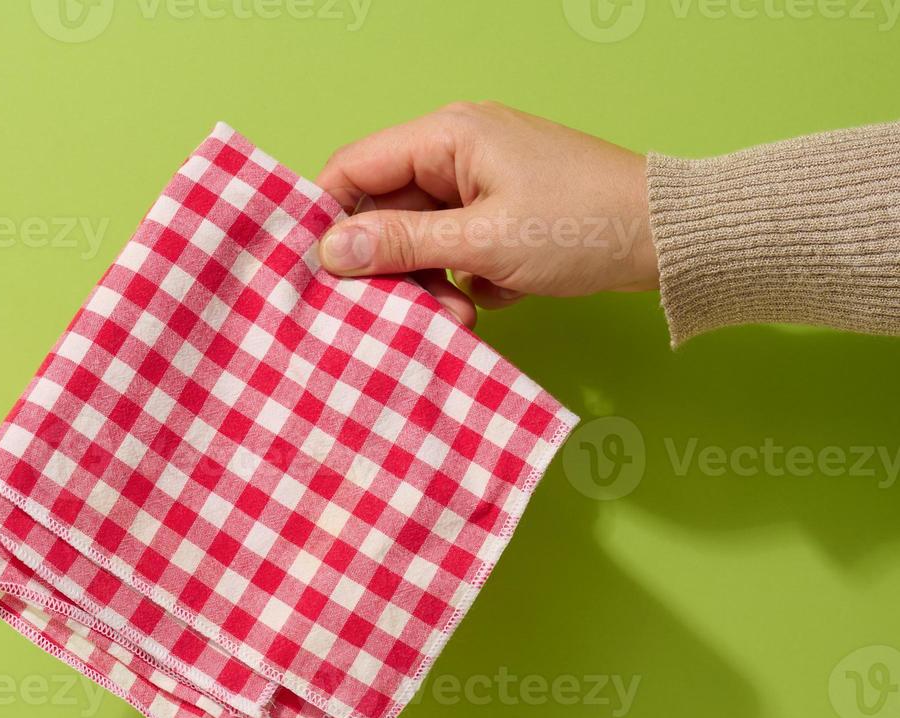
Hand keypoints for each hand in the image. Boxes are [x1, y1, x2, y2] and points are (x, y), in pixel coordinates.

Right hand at [316, 101, 659, 326]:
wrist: (666, 240)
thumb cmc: (581, 227)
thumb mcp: (482, 241)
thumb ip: (401, 245)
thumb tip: (330, 250)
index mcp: (448, 136)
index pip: (355, 167)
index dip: (329, 217)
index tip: (319, 273)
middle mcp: (458, 151)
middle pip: (386, 210)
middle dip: (391, 266)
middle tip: (403, 311)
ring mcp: (482, 183)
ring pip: (421, 237)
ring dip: (428, 282)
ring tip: (458, 313)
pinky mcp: (502, 214)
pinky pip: (454, 248)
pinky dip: (462, 280)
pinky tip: (489, 299)